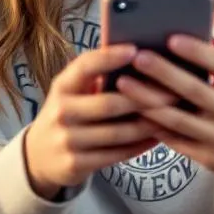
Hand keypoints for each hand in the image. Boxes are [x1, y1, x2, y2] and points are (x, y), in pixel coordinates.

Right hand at [23, 44, 177, 199]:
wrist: (39, 156)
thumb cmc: (69, 113)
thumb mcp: (72, 91)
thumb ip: (97, 76)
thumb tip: (140, 55)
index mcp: (62, 86)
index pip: (84, 67)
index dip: (109, 57)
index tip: (136, 50)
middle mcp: (62, 111)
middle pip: (109, 104)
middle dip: (144, 97)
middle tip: (174, 91)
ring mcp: (67, 140)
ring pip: (117, 133)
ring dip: (148, 124)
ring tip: (173, 114)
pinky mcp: (75, 164)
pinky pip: (116, 154)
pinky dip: (141, 145)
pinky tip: (159, 136)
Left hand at [117, 11, 213, 185]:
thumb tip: (209, 8)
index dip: (198, 52)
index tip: (170, 37)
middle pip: (195, 91)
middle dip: (163, 74)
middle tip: (137, 57)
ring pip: (179, 120)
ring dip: (148, 101)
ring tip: (123, 83)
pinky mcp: (210, 159)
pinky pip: (176, 141)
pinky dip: (153, 125)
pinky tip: (133, 110)